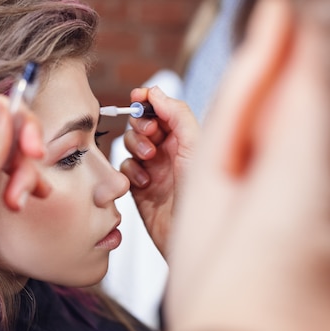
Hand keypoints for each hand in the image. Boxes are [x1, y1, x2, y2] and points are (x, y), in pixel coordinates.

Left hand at [0, 96, 48, 330]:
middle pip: (3, 131)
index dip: (21, 124)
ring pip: (6, 155)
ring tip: (19, 205)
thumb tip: (0, 105)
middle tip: (27, 190)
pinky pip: (1, 176)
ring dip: (22, 176)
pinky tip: (23, 203)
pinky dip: (18, 186)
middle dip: (24, 156)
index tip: (35, 153)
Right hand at [120, 86, 199, 257]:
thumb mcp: (195, 145)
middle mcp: (171, 152)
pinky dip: (131, 172)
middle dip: (141, 126)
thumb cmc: (204, 196)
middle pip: (143, 124)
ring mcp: (155, 169)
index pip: (163, 109)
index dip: (148, 100)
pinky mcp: (140, 188)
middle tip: (150, 135)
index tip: (137, 97)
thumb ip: (176, 114)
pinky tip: (145, 183)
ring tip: (149, 160)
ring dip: (136, 148)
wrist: (193, 238)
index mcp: (188, 138)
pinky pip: (125, 169)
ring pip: (131, 144)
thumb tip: (156, 92)